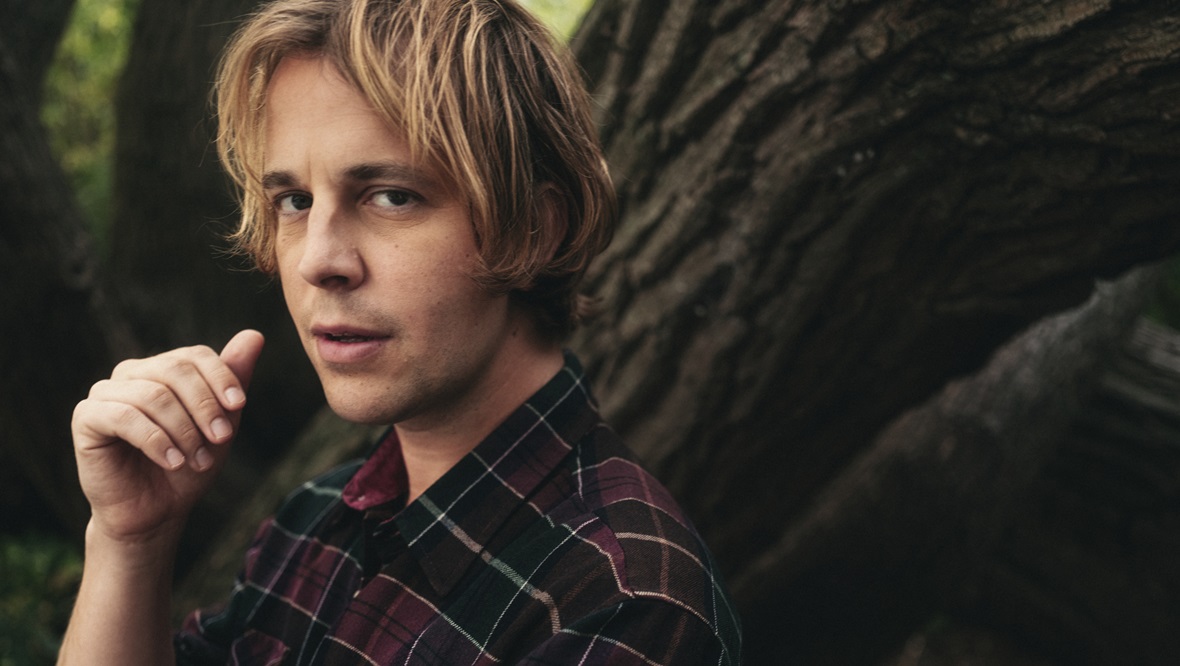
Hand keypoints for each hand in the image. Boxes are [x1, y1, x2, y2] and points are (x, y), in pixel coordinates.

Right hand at [72, 329, 264, 543]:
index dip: (220, 377)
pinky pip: (123, 417)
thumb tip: (255, 335)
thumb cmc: (189, 464)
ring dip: (183, 431)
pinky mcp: (87, 418)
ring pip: (153, 395)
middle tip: (221, 438)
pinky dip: (155, 440)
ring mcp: (106, 393)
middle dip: (204, 406)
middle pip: (175, 370)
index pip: (194, 355)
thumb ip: (234, 378)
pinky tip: (173, 462)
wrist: (156, 511)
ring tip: (198, 460)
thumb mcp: (220, 422)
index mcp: (163, 369)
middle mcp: (132, 374)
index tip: (239, 405)